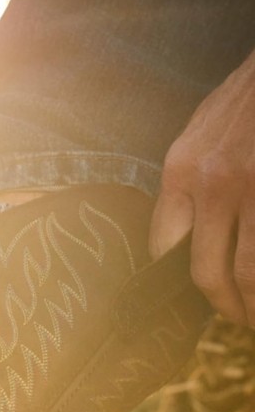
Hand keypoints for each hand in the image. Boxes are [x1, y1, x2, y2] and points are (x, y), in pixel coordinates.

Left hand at [150, 48, 254, 326]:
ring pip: (247, 271)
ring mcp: (251, 189)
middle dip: (223, 305)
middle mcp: (213, 183)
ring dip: (249, 305)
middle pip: (206, 270)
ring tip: (251, 320)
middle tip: (236, 320)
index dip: (176, 278)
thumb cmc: (252, 92)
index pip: (164, 244)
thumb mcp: (205, 126)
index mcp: (182, 169)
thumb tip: (179, 234)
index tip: (192, 295)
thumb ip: (189, 178)